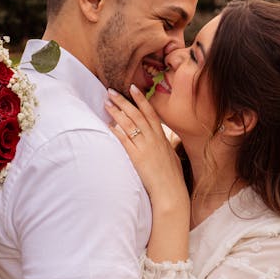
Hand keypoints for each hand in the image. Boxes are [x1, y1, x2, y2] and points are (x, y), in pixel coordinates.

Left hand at [105, 84, 188, 212]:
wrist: (171, 191)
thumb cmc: (172, 176)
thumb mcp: (171, 155)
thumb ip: (166, 144)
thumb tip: (164, 138)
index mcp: (161, 137)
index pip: (150, 112)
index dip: (141, 99)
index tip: (133, 87)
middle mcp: (154, 139)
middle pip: (137, 114)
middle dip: (123, 101)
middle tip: (111, 91)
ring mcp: (145, 147)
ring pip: (129, 124)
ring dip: (116, 112)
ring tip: (106, 102)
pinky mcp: (137, 157)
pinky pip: (125, 141)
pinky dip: (116, 131)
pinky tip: (108, 124)